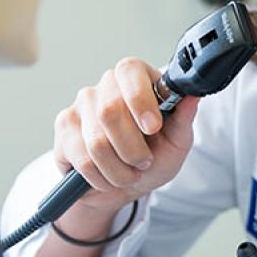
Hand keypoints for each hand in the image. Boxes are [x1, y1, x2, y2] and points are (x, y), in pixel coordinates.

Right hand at [52, 57, 199, 211]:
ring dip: (119, 170)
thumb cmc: (153, 156)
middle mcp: (106, 85)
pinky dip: (100, 177)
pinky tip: (107, 177)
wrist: (123, 186)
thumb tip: (192, 93)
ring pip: (96, 142)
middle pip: (110, 111)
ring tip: (128, 173)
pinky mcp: (64, 128)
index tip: (153, 128)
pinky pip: (82, 158)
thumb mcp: (176, 141)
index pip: (130, 70)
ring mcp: (80, 105)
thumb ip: (184, 117)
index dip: (140, 100)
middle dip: (133, 149)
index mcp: (136, 77)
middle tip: (144, 162)